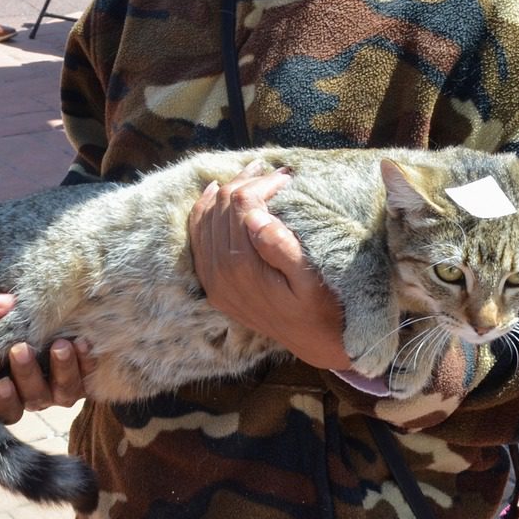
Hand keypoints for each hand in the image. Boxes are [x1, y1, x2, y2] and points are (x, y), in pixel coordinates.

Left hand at [188, 161, 349, 370]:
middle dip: (247, 182)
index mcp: (243, 266)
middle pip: (221, 205)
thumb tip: (255, 216)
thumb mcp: (311, 281)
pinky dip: (204, 210)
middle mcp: (219, 272)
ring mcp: (211, 278)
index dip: (262, 184)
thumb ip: (282, 249)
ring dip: (227, 191)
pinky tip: (215, 193)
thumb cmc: (320, 308)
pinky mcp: (211, 283)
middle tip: (274, 175)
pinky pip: (197, 237)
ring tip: (253, 175)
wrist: (313, 343)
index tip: (287, 178)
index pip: (240, 203)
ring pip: (205, 216)